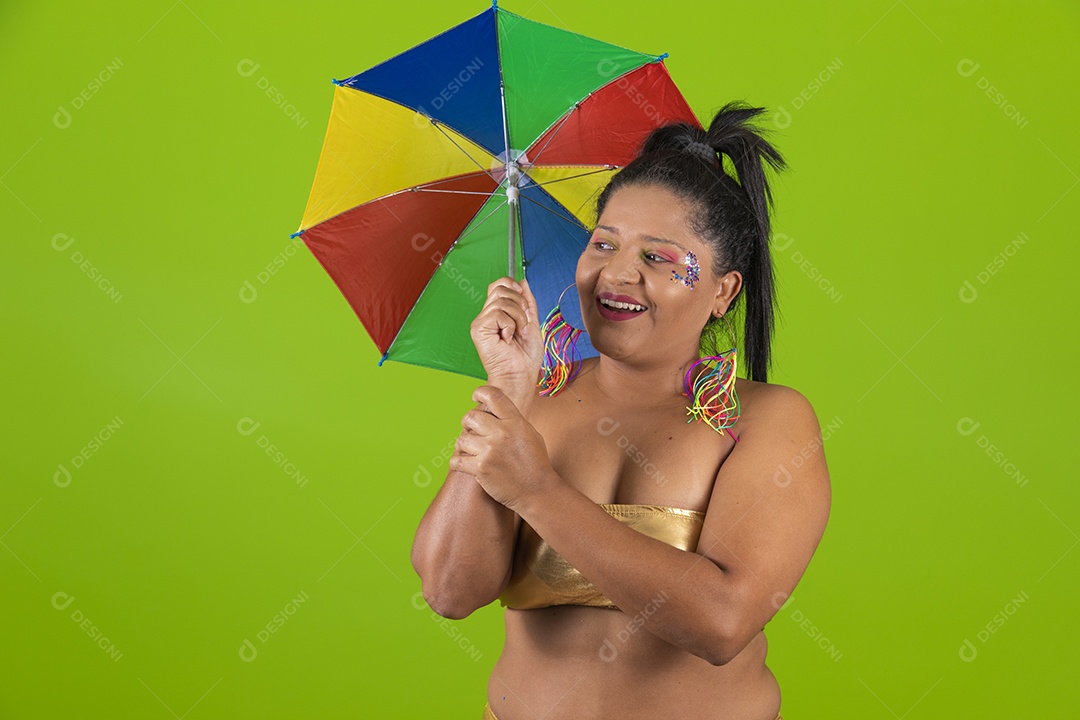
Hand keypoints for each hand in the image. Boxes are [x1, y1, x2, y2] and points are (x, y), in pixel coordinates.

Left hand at [449, 385, 555, 510]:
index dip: (480, 392)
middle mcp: (501, 433)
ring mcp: (490, 451)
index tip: (476, 396)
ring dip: (464, 445)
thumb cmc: (536, 463)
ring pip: (462, 439)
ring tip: (472, 451)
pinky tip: (464, 463)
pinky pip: (456, 460)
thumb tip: (496, 410)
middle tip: (472, 431)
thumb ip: (513, 420)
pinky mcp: (480, 468)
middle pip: (470, 417)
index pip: (493, 396)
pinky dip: (457, 462)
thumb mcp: (531, 434)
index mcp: (515, 422)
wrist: (537, 491)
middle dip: (468, 424)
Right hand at [470, 277, 542, 387]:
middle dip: (520, 304)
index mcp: (497, 313)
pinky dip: (510, 325)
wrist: (520, 376)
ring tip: (516, 333)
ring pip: (502, 301)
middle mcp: (486, 316)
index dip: (510, 285)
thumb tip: (522, 281)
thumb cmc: (525, 357)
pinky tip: (507, 339)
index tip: (523, 296)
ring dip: (518, 317)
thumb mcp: (531, 322)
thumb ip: (527, 302)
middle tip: (523, 324)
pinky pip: (498, 314)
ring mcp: (481, 322)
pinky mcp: (478, 329)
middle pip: (501, 289)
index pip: (498, 286)